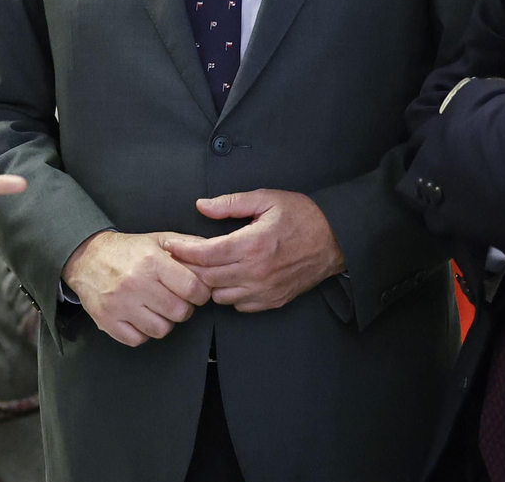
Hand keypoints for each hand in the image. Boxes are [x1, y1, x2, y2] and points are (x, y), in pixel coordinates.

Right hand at [62, 230, 212, 347]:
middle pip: (180, 312)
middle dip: (183, 308)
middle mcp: (136, 283)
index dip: (200, 293)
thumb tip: (216, 254)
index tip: (195, 292)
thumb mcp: (159, 239)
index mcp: (152, 261)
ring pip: (161, 330)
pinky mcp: (107, 321)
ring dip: (164, 322)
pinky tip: (140, 317)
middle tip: (175, 300)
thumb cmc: (128, 251)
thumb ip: (189, 246)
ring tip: (157, 308)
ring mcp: (120, 304)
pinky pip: (138, 340)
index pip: (193, 288)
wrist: (87, 258)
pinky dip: (143, 332)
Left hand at [165, 190, 345, 312]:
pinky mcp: (273, 301)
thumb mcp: (266, 199)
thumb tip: (201, 206)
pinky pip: (238, 305)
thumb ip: (230, 203)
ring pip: (220, 295)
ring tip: (206, 267)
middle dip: (190, 267)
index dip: (183, 251)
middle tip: (180, 257)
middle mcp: (256, 271)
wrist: (335, 240)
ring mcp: (265, 290)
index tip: (169, 246)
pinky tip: (229, 278)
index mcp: (253, 244)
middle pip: (207, 277)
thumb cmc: (302, 215)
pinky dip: (228, 294)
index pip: (206, 254)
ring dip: (209, 283)